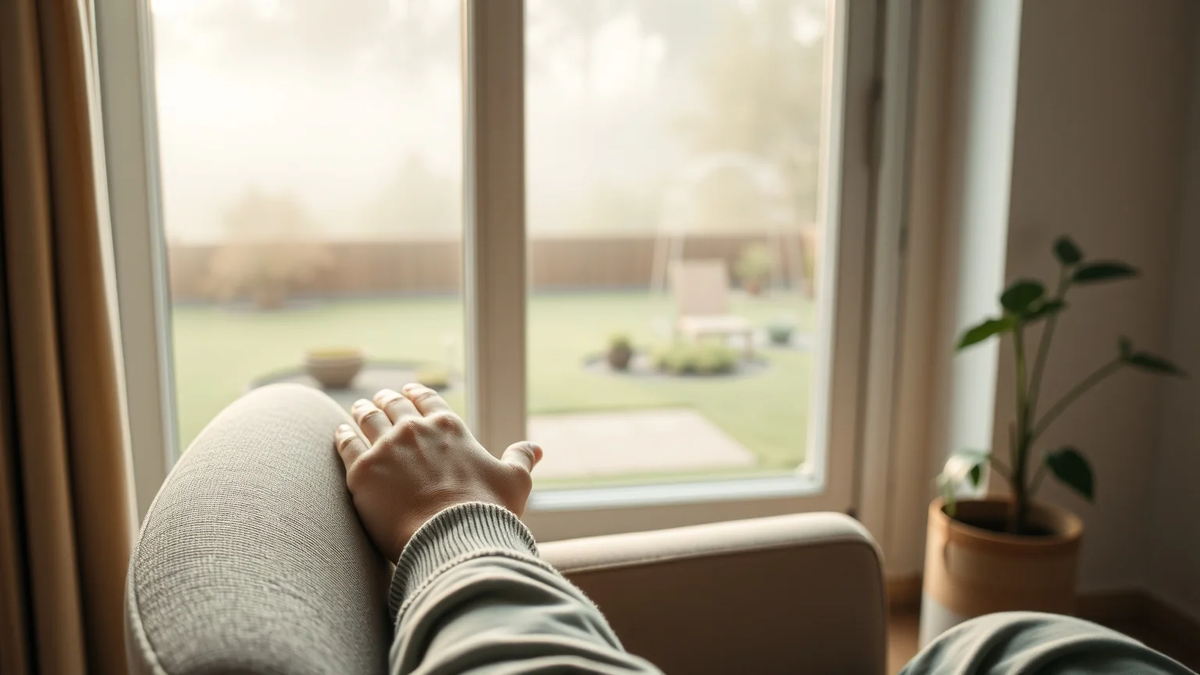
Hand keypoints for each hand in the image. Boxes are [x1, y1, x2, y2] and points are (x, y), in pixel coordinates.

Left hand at [334, 384, 542, 561]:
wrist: (452, 539)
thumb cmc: (488, 511)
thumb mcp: (515, 482)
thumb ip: (521, 459)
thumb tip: (535, 448)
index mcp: (450, 426)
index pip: (428, 400)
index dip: (417, 394)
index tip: (409, 391)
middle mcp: (415, 429)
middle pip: (394, 406)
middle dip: (386, 400)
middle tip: (379, 399)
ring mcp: (386, 448)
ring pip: (367, 419)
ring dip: (362, 411)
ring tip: (358, 410)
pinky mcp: (361, 471)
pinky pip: (346, 444)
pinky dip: (342, 435)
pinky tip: (339, 433)